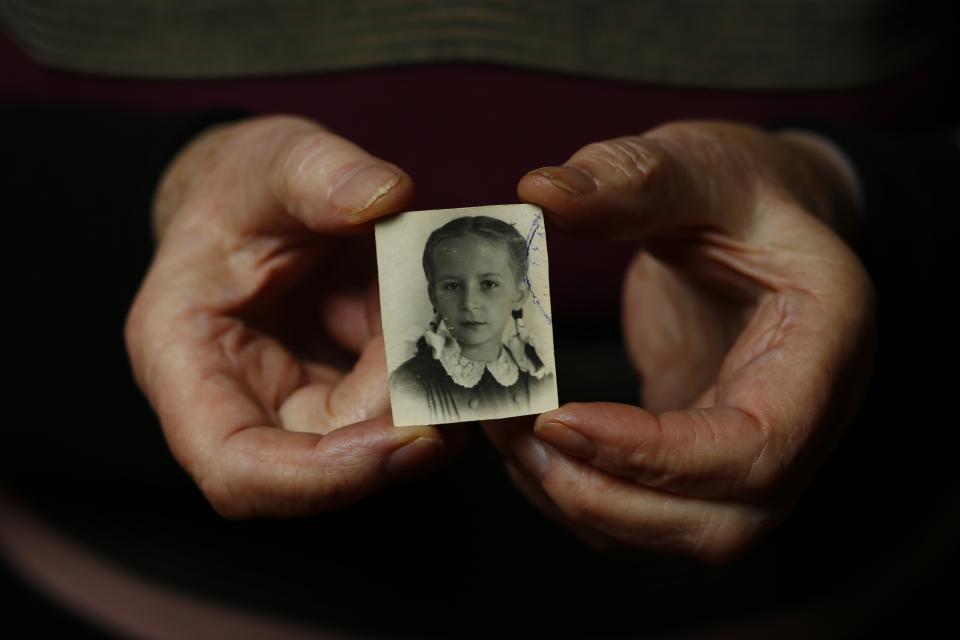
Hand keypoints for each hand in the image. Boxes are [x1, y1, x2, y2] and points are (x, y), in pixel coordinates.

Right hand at [126, 115, 458, 517]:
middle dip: (399, 423)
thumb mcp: (276, 157)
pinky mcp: (338, 395)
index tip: (414, 438)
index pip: (238, 470)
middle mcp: (234, 402)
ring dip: (419, 385)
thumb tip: (385, 196)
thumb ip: (319, 171)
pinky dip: (425, 367)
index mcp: (183, 362)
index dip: (325, 477)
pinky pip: (394, 405)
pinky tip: (431, 315)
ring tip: (428, 305)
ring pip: (370, 438)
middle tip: (454, 355)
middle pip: (320, 470)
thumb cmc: (246, 184)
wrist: (260, 196)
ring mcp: (290, 405)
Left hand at [484, 121, 874, 561]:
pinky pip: (649, 510)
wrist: (757, 221)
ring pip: (678, 531)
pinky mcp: (701, 454)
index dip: (657, 455)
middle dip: (609, 499)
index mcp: (823, 346)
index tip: (559, 421)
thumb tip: (541, 192)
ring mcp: (753, 447)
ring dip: (585, 503)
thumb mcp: (698, 164)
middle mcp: (800, 419)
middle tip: (520, 441)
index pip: (758, 447)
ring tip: (508, 437)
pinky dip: (583, 495)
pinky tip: (529, 445)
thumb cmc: (743, 190)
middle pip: (721, 524)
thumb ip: (631, 178)